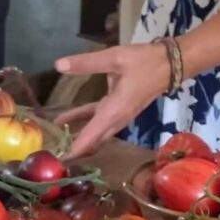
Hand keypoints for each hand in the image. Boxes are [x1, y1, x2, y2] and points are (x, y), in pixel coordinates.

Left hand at [53, 42, 169, 158]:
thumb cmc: (145, 62)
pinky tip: (63, 120)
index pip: (89, 138)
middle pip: (91, 144)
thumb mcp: (114, 58)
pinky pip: (98, 122)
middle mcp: (116, 120)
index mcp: (114, 111)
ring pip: (94, 135)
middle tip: (48, 156)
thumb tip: (58, 65)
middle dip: (71, 152)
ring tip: (52, 142)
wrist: (171, 64)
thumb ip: (86, 63)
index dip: (72, 151)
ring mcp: (118, 117)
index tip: (56, 161)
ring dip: (75, 140)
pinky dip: (82, 124)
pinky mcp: (119, 110)